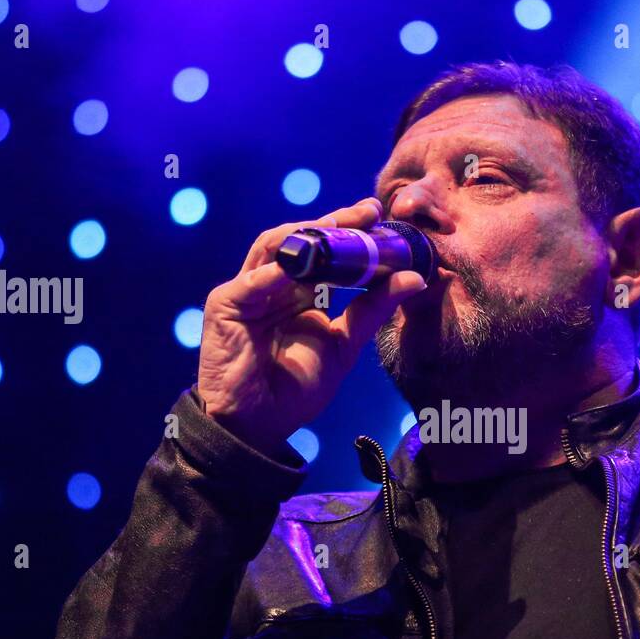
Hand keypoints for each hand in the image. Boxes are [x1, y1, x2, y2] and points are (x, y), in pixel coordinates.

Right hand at [197, 197, 426, 454]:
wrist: (258, 425)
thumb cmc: (294, 388)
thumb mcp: (344, 345)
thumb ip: (373, 310)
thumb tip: (414, 278)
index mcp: (297, 291)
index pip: (322, 250)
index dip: (348, 230)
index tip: (378, 215)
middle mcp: (271, 284)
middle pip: (300, 240)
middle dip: (333, 223)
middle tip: (366, 213)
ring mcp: (246, 290)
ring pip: (274, 247)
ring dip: (307, 236)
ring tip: (340, 229)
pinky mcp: (225, 305)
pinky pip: (253, 280)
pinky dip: (278, 271)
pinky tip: (302, 264)